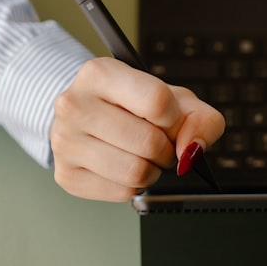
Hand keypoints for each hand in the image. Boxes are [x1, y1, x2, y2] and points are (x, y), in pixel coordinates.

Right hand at [49, 58, 225, 201]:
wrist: (92, 116)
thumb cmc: (137, 105)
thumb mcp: (177, 99)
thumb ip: (201, 120)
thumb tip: (190, 152)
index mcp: (100, 73)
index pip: (157, 101)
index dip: (175, 119)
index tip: (170, 121)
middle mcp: (74, 104)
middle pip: (148, 141)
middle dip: (166, 149)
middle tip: (159, 142)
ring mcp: (65, 141)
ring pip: (135, 172)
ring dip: (152, 169)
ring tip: (143, 156)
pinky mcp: (66, 174)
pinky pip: (122, 192)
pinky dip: (134, 185)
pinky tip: (125, 167)